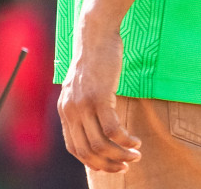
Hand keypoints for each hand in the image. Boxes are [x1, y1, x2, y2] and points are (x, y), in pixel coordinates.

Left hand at [58, 20, 140, 172]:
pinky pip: (113, 130)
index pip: (74, 148)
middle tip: (126, 165)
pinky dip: (126, 140)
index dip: (92, 161)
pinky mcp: (99, 96)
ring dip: (121, 154)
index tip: (109, 165)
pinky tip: (135, 140)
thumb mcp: (82, 86)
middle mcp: (71, 110)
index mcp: (65, 110)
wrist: (95, 34)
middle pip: (87, 151)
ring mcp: (84, 104)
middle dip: (108, 164)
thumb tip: (95, 127)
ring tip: (136, 155)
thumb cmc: (94, 59)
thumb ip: (83, 106)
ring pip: (101, 144)